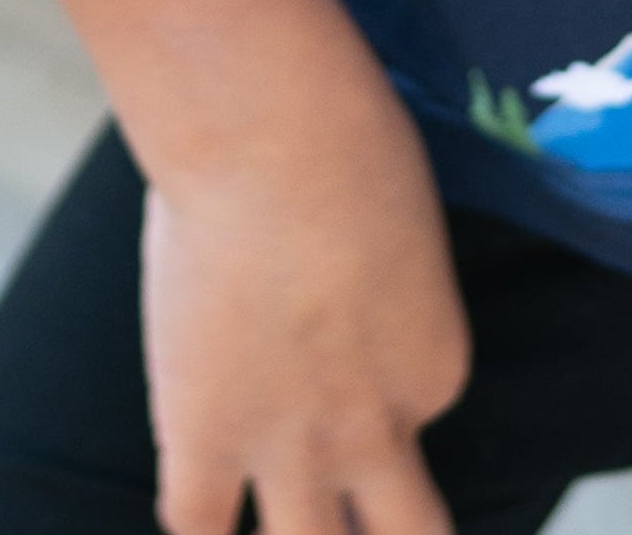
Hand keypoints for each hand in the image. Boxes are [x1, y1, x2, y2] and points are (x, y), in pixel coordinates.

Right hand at [142, 68, 470, 534]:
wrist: (271, 136)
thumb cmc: (345, 138)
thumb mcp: (398, 223)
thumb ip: (374, 287)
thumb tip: (323, 294)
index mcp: (436, 366)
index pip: (412, 414)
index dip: (369, 388)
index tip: (330, 340)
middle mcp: (376, 428)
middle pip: (410, 534)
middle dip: (385, 531)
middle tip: (357, 515)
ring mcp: (292, 448)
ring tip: (281, 523)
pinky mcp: (205, 444)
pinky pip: (197, 531)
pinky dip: (197, 533)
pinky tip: (195, 515)